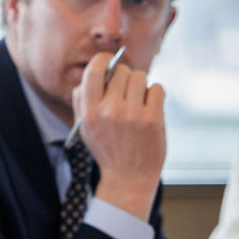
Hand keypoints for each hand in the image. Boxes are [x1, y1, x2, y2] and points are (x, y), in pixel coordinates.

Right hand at [72, 51, 165, 221]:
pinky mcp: (152, 119)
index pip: (93, 72)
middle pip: (121, 71)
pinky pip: (157, 88)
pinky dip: (155, 94)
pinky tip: (150, 107)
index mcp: (89, 112)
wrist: (128, 177)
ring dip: (141, 85)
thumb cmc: (107, 149)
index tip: (108, 61)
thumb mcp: (85, 127)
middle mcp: (109, 111)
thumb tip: (90, 74)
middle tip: (126, 92)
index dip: (102, 60)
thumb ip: (81, 101)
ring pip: (140, 77)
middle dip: (124, 77)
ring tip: (139, 101)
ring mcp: (132, 115)